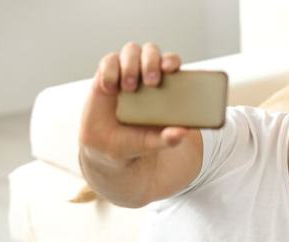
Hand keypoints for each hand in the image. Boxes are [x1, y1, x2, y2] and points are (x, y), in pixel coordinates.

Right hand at [80, 42, 188, 161]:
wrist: (107, 144)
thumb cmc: (136, 137)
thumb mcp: (152, 141)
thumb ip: (167, 138)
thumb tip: (182, 134)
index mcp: (165, 84)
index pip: (171, 62)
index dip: (171, 60)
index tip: (169, 69)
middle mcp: (146, 72)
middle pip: (151, 50)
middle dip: (151, 61)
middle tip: (151, 82)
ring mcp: (126, 71)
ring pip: (131, 50)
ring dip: (131, 65)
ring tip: (129, 88)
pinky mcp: (106, 74)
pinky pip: (109, 61)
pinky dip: (110, 71)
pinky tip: (110, 89)